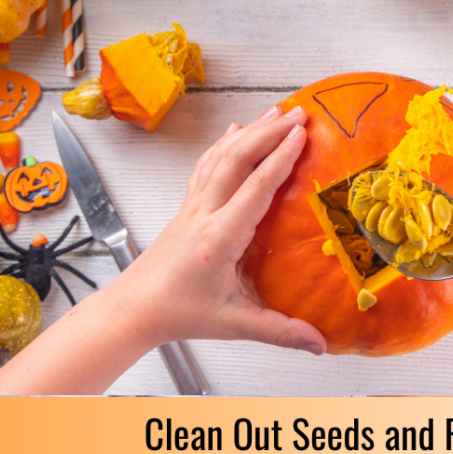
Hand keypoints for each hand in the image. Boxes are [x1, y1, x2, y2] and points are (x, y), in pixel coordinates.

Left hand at [0, 105, 324, 395]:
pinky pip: (206, 166)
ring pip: (221, 157)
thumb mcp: (232, 323)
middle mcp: (204, 213)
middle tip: (299, 114)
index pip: (255, 188)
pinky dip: (222, 145)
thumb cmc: (177, 313)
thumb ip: (279, 331)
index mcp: (219, 237)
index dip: (280, 158)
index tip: (301, 135)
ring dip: (250, 131)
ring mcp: (193, 206)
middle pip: (238, 159)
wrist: (133, 309)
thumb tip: (319, 341)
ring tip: (275, 112)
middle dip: (270, 132)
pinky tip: (233, 132)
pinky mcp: (187, 207)